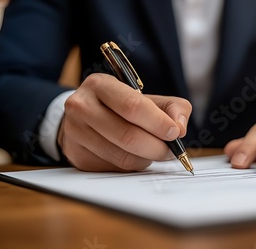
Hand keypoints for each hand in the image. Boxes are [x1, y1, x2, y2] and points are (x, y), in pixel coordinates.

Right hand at [58, 73, 191, 171]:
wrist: (86, 116)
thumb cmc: (122, 106)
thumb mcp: (148, 97)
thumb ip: (173, 107)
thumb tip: (180, 128)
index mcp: (100, 85)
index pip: (132, 106)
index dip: (158, 123)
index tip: (175, 133)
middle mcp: (81, 107)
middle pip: (128, 136)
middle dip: (157, 147)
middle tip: (171, 151)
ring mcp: (75, 133)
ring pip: (123, 157)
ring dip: (147, 159)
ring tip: (154, 152)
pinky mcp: (77, 156)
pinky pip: (114, 168)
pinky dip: (133, 166)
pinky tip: (136, 156)